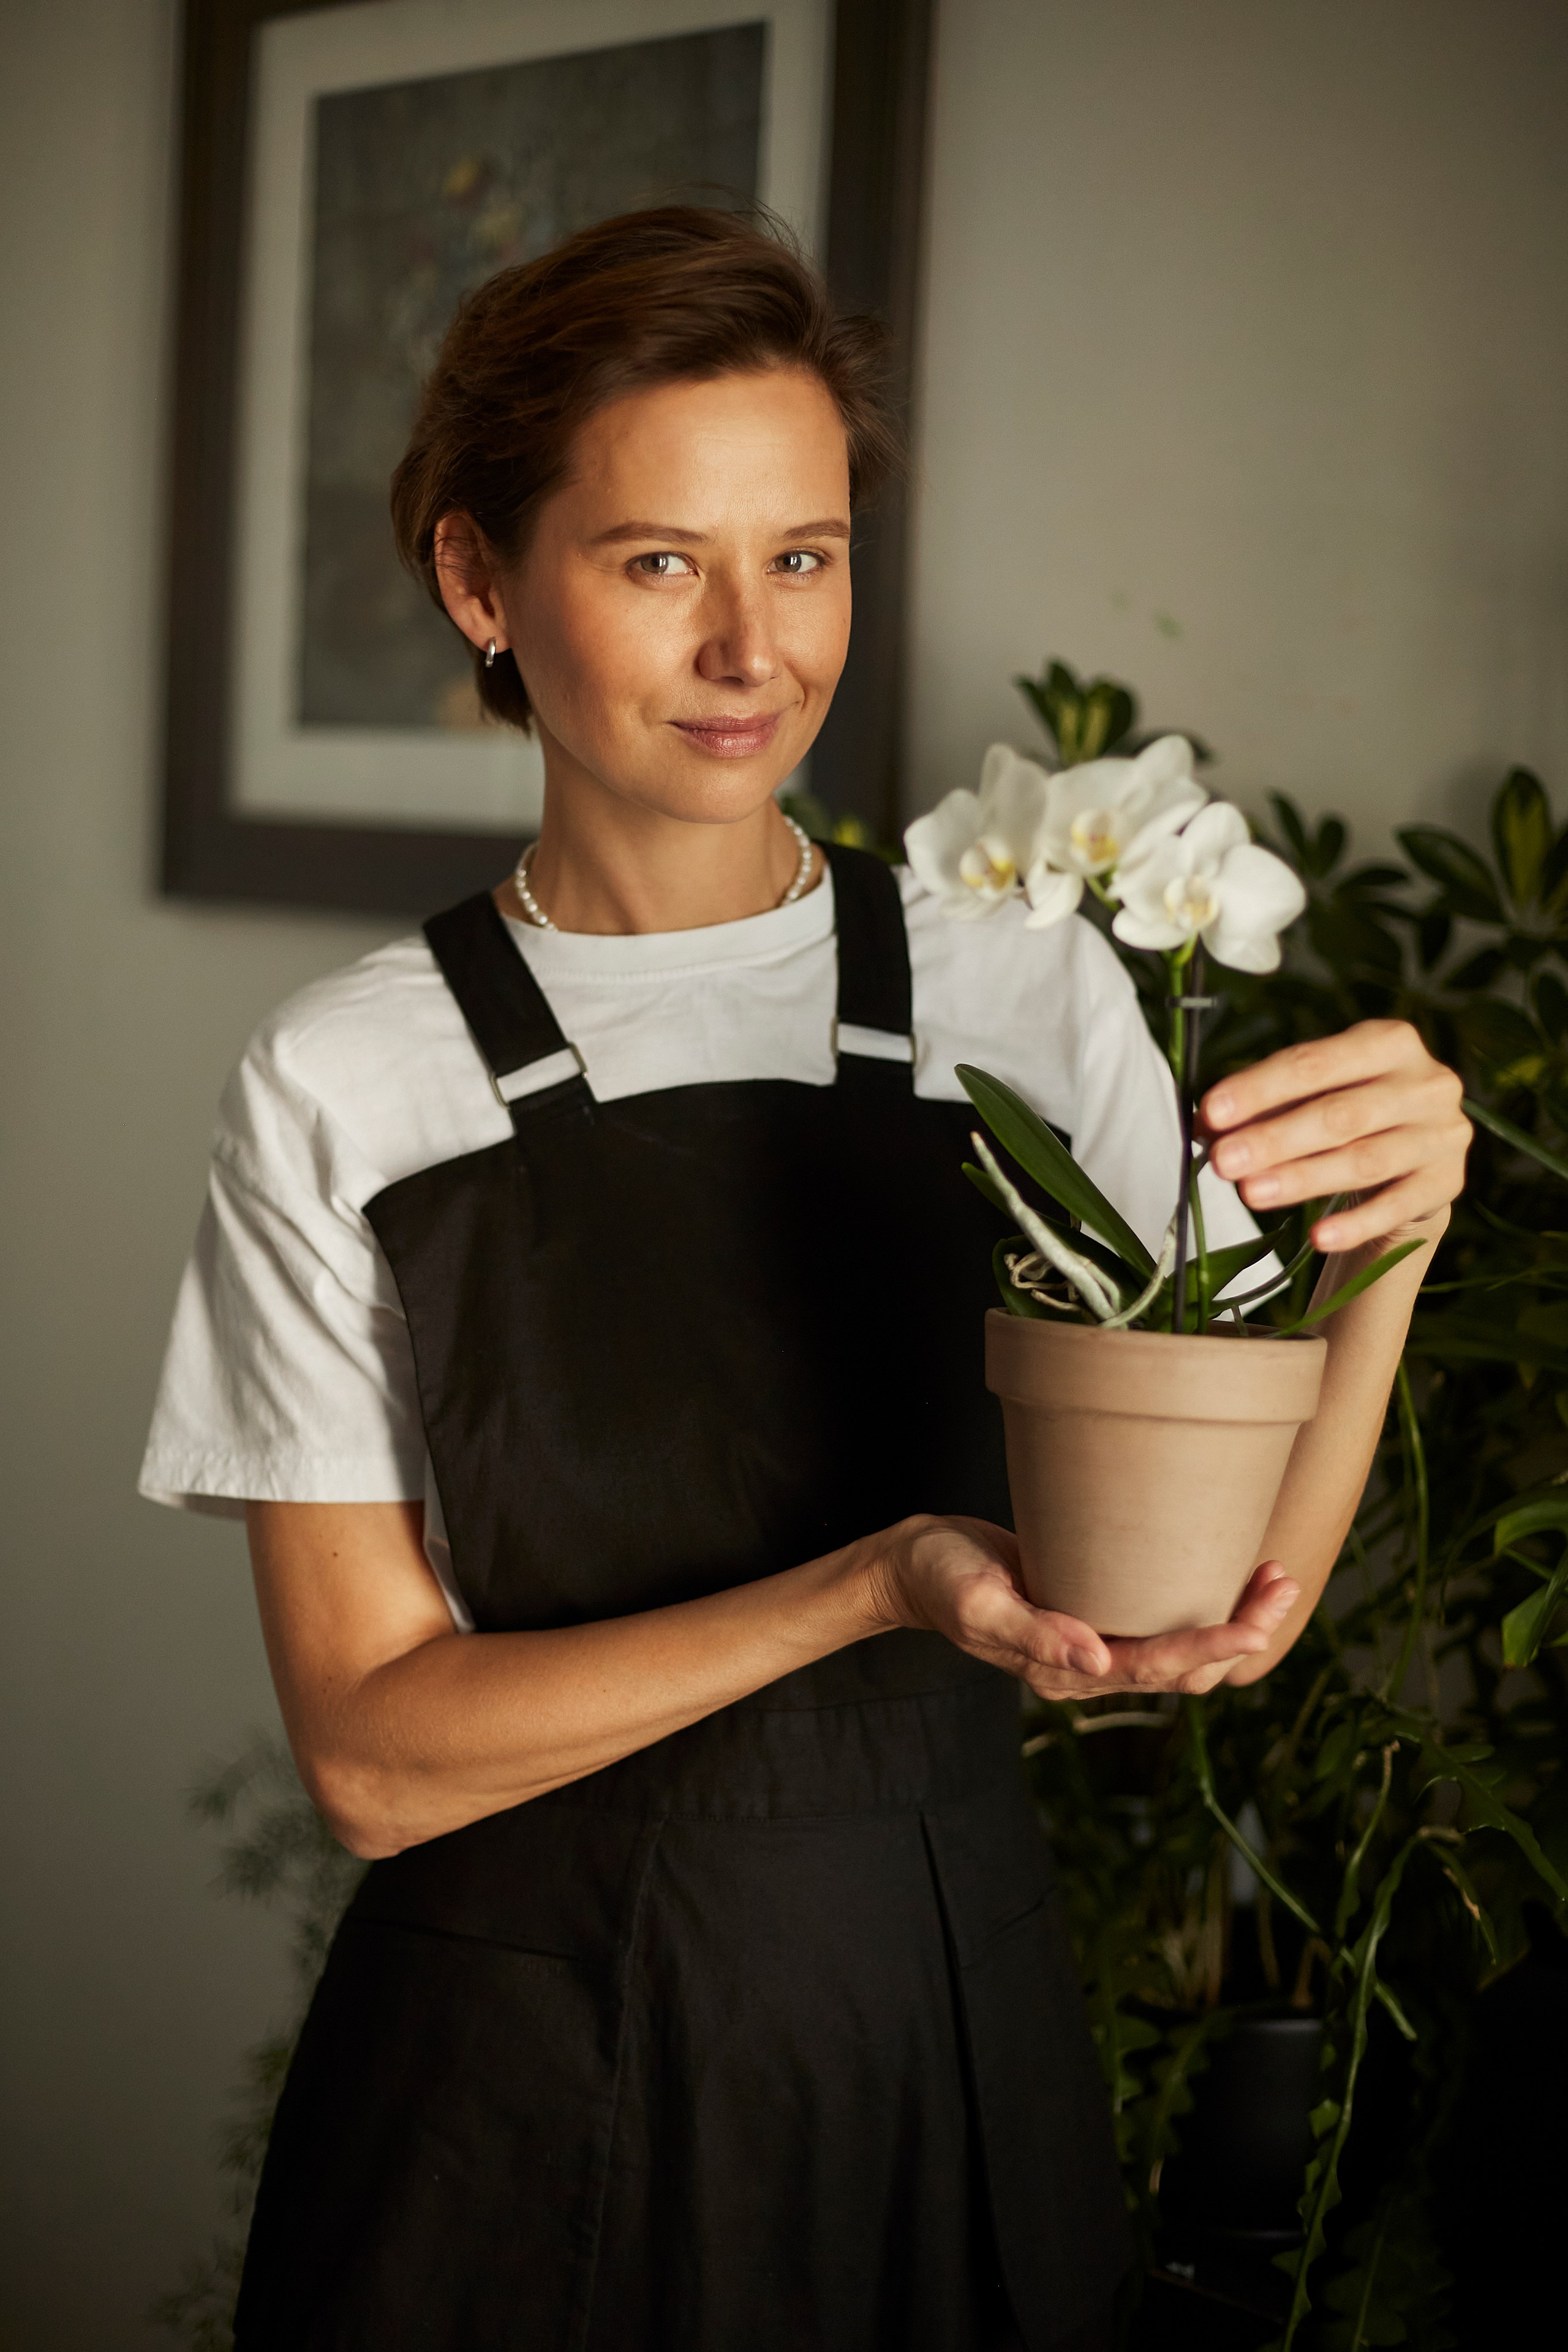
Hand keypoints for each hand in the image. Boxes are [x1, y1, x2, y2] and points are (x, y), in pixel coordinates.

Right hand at [865, 1516, 1299, 1698]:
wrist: (916, 1564)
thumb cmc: (940, 1578)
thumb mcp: (978, 1602)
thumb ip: (1035, 1636)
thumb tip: (1097, 1663)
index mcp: (1065, 1672)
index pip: (1154, 1668)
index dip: (1209, 1648)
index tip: (1254, 1625)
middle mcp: (1090, 1665)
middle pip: (1184, 1667)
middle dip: (1241, 1634)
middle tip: (1283, 1584)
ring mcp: (1095, 1641)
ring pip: (1181, 1648)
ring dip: (1232, 1620)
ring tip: (1273, 1579)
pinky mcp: (1096, 1610)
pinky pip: (1161, 1621)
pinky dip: (1202, 1604)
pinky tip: (1225, 1573)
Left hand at [1199, 1019, 1469, 1254]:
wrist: (1415, 1159)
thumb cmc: (1350, 1113)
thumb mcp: (1310, 1096)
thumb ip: (1263, 1105)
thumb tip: (1205, 1125)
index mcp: (1389, 1041)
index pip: (1314, 1062)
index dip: (1259, 1089)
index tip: (1212, 1112)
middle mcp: (1427, 1082)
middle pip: (1341, 1114)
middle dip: (1275, 1139)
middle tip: (1223, 1161)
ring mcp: (1443, 1133)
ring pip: (1364, 1160)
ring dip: (1303, 1179)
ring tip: (1251, 1193)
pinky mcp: (1449, 1182)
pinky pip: (1396, 1207)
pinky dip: (1355, 1225)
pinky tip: (1317, 1238)